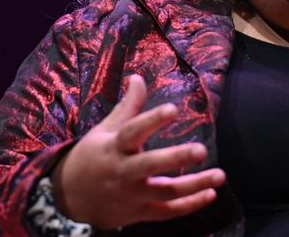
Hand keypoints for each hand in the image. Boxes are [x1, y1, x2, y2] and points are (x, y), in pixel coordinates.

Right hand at [52, 74, 225, 229]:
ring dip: (194, 185)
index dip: (152, 120)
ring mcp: (132, 195)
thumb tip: (137, 77)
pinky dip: (189, 205)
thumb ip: (128, 107)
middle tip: (202, 150)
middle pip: (150, 165)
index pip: (133, 131)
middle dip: (176, 158)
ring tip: (220, 175)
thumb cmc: (93, 157)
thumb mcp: (106, 130)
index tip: (173, 109)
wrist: (68, 198)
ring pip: (165, 191)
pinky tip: (211, 194)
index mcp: (114, 147)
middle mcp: (123, 171)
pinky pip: (167, 211)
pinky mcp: (140, 212)